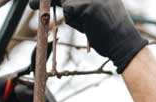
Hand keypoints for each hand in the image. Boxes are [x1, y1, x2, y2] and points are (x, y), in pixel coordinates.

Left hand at [30, 0, 146, 72]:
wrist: (124, 43)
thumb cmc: (109, 32)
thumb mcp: (95, 11)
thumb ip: (79, 4)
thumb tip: (59, 1)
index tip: (37, 2)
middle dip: (45, 0)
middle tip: (31, 4)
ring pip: (66, 2)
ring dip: (71, 15)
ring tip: (89, 24)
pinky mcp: (86, 5)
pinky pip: (70, 11)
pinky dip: (75, 21)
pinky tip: (90, 26)